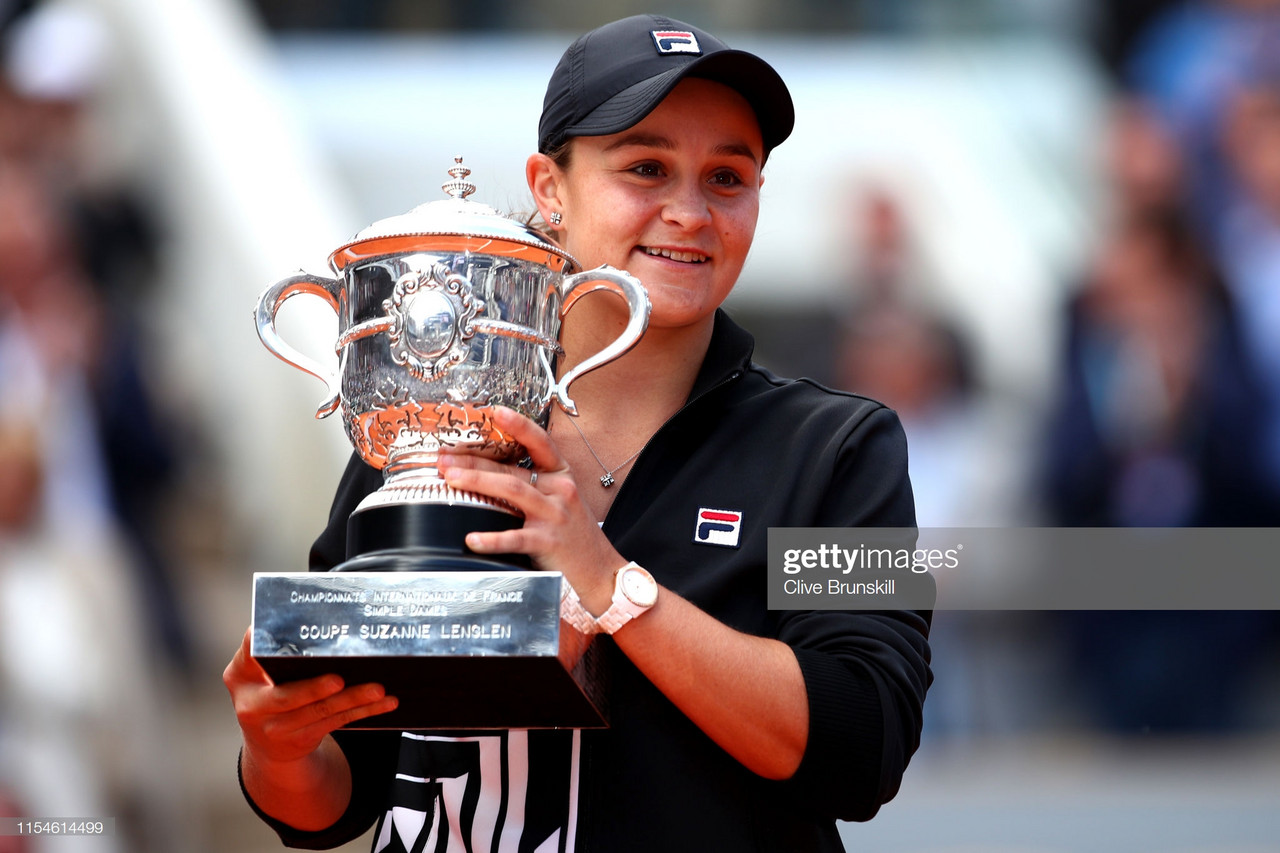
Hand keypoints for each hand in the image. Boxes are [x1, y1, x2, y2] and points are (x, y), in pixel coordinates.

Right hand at [223, 627, 397, 765]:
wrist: (268, 743)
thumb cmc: (269, 689)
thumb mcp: (258, 669)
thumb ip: (276, 647)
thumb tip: (314, 614)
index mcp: (240, 675)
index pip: (252, 654)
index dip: (266, 647)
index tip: (289, 640)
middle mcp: (253, 705)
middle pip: (287, 697)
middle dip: (314, 689)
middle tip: (338, 679)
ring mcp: (276, 728)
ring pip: (320, 712)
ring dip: (352, 699)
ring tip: (376, 689)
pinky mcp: (302, 739)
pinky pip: (337, 722)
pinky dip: (364, 711)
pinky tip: (385, 702)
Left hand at [436, 406, 624, 608]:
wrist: (600, 571)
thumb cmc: (576, 537)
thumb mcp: (562, 502)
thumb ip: (535, 487)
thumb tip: (492, 476)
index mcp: (562, 477)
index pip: (540, 443)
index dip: (519, 426)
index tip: (496, 412)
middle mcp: (560, 490)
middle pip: (512, 469)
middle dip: (474, 462)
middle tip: (445, 458)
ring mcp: (554, 515)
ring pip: (512, 491)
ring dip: (478, 482)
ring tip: (451, 479)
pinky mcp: (548, 542)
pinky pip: (514, 538)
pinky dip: (491, 538)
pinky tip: (471, 538)